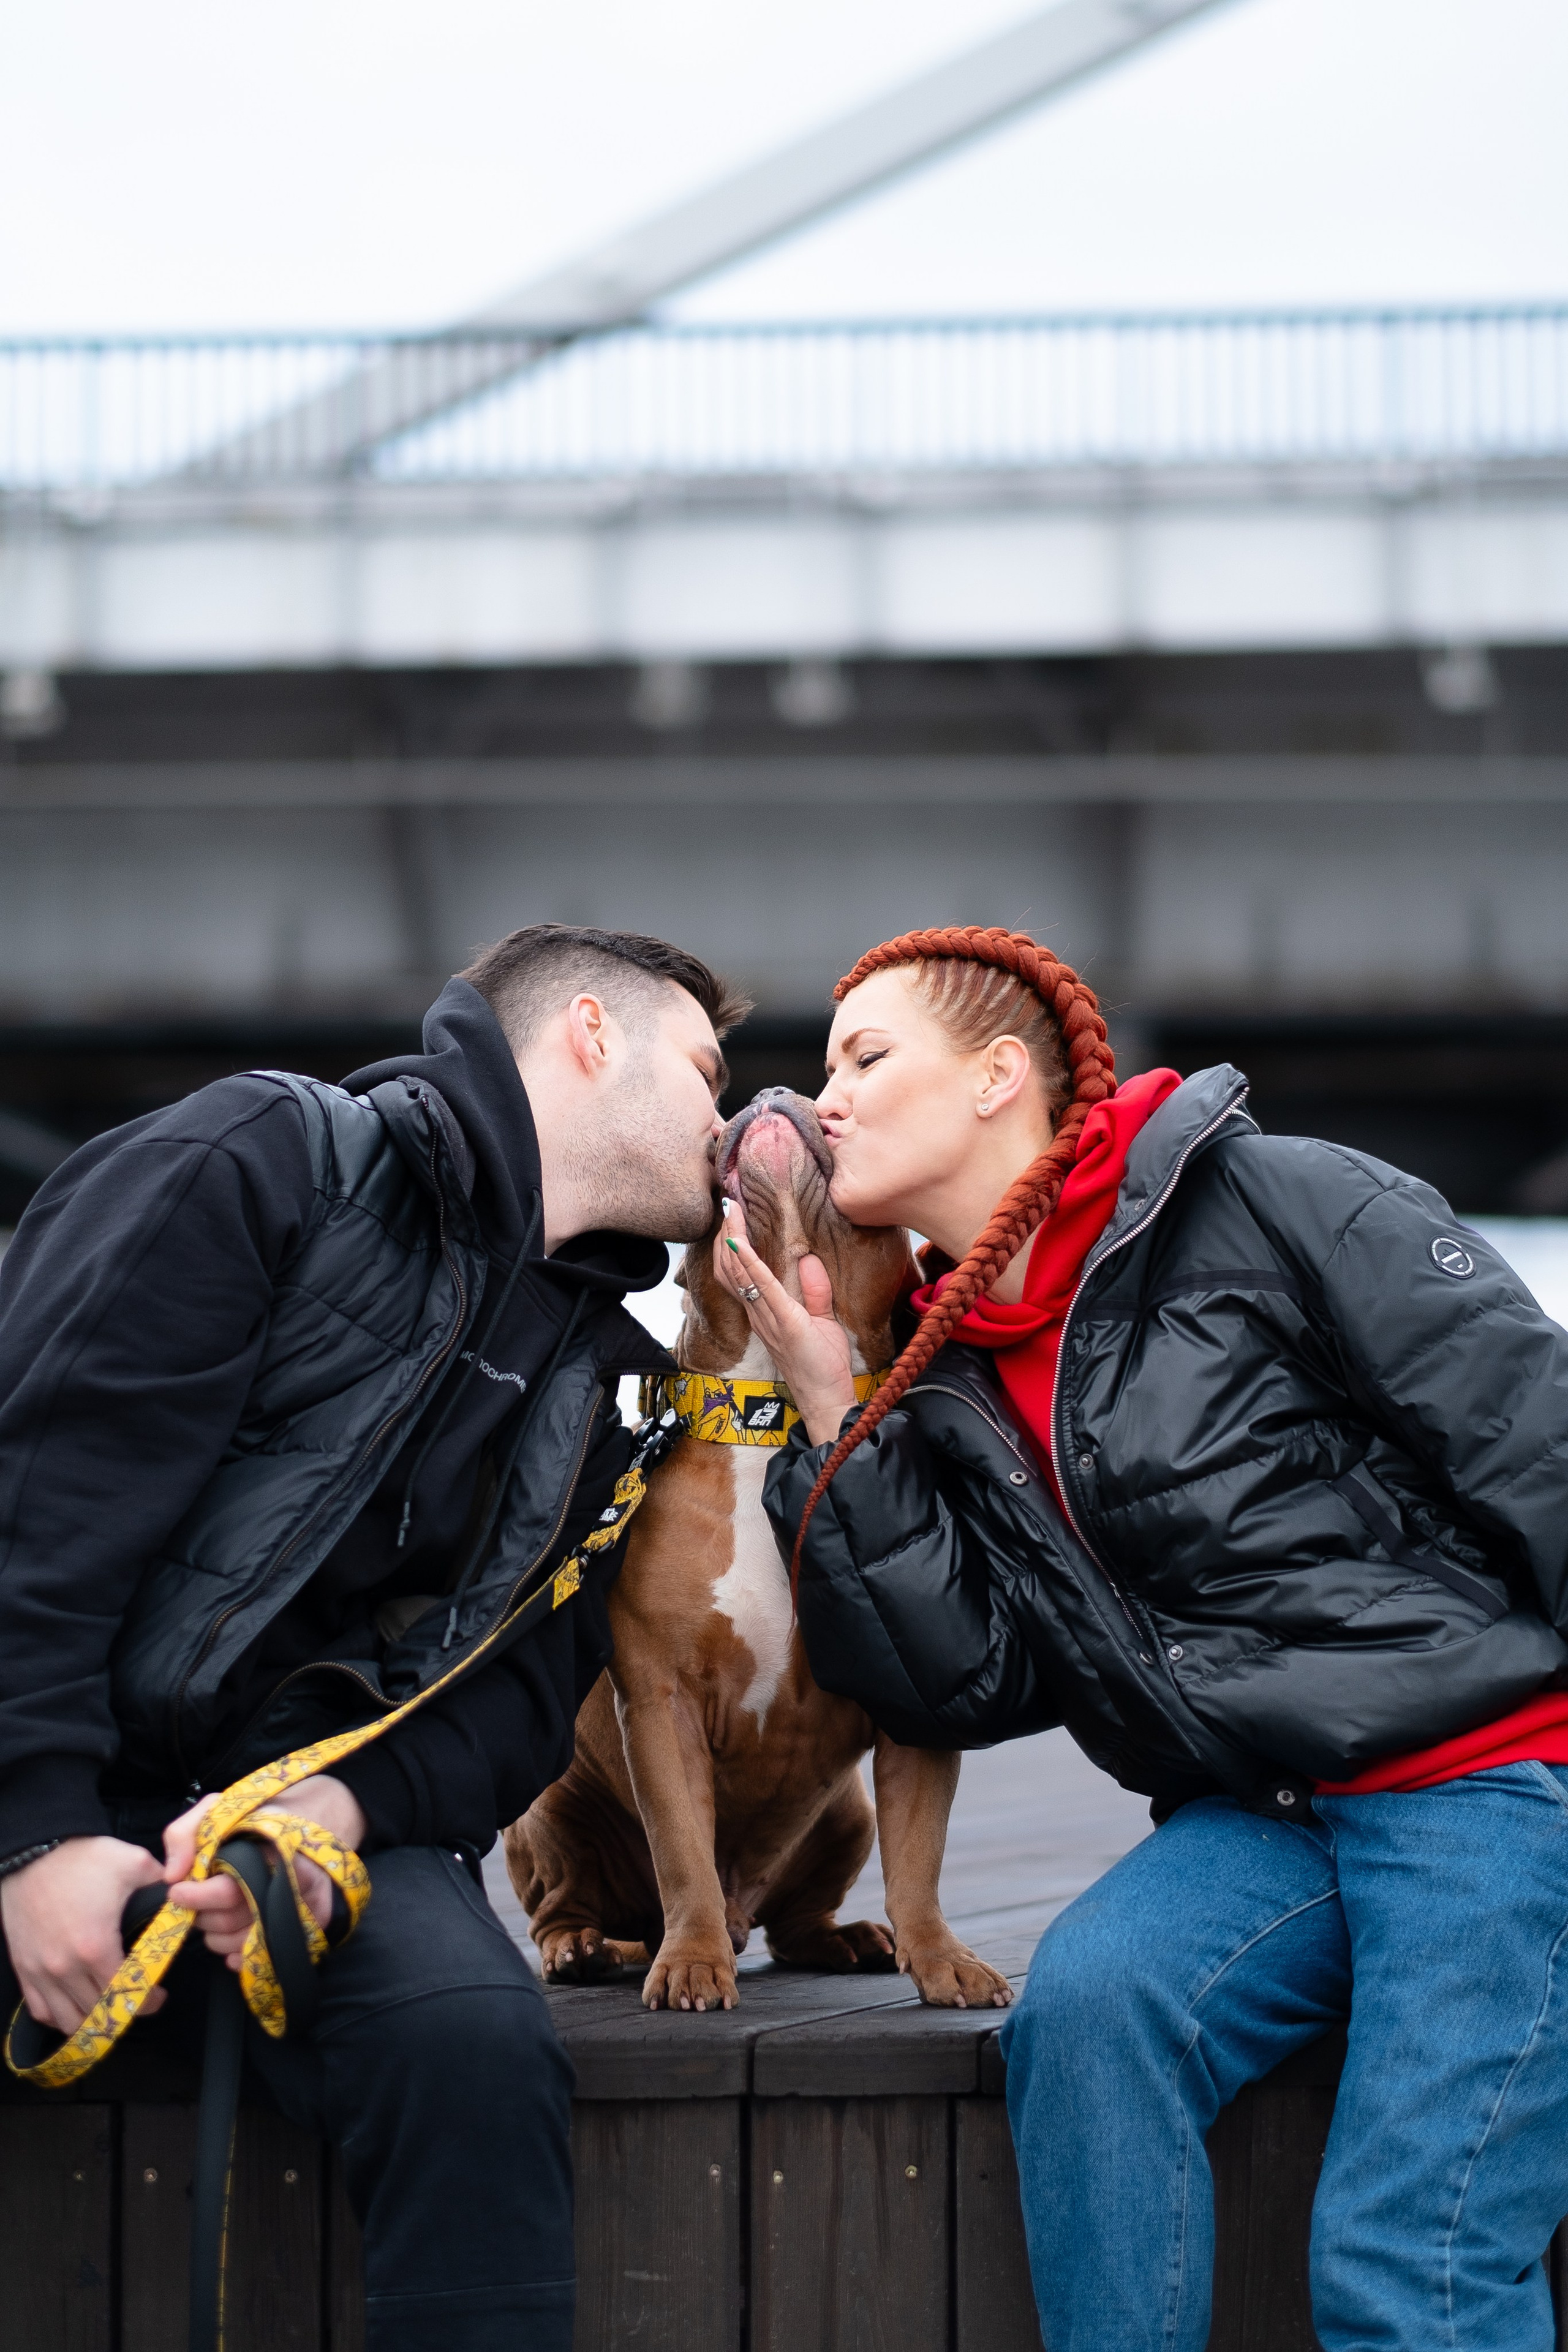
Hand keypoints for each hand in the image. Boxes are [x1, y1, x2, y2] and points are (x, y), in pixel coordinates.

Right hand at [1, 1835, 167, 2035]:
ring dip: (95, 2020)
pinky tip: (79, 2008)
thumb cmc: (81, 1859)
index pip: (125, 1993)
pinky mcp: (24, 1969)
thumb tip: (186, 1897)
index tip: (159, 1995)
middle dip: (126, 2011)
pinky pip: (43, 2011)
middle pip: (99, 2012)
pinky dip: (62, 2016)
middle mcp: (65, 1967)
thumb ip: (164, 1886)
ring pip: (70, 2020)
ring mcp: (41, 1972)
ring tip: (113, 2007)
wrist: (33, 1853)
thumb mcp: (133, 1864)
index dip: (147, 2000)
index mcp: (95, 1946)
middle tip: (141, 2000)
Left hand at [164, 1774, 366, 1971]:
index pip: (228, 1891)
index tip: (176, 1891)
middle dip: (202, 1915)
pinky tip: (230, 1939)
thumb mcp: (215, 1809)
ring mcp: (304, 1907)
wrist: (302, 1820)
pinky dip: (239, 1955)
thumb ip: (184, 1833)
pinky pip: (263, 1956)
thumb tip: (173, 1876)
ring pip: (241, 1943)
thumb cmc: (253, 1818)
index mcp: (270, 1851)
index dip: (197, 1897)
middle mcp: (293, 1883)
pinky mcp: (308, 1926)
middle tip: (194, 1900)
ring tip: (211, 1914)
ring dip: (215, 1936)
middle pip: (231, 1921)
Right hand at [712, 1201, 857, 1445]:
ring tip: (732, 1213)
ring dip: (733, 1240)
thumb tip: (809, 1261)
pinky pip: (761, 1287)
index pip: (741, 1274)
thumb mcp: (822, 1320)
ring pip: (739, 1274)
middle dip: (727, 1235)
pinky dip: (748, 1262)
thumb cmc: (823, 1365)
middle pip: (731, 1270)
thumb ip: (815, 1291)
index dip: (734, 1244)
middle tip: (729, 1205)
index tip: (734, 1216)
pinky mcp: (783, 1322)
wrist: (827, 1399)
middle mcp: (759, 1314)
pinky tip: (740, 1242)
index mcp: (765, 1313)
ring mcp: (767, 1318)